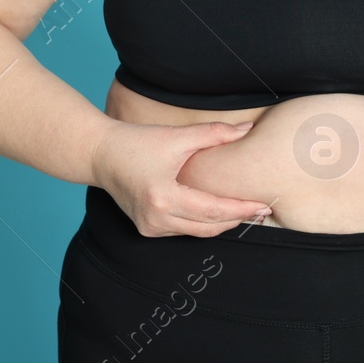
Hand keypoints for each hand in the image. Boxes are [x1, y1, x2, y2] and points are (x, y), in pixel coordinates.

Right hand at [90, 119, 273, 237]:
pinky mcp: (147, 228)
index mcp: (163, 197)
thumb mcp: (176, 136)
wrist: (100, 154)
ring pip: (196, 232)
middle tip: (261, 211)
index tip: (263, 205)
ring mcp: (150, 227)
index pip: (213, 211)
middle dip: (236, 220)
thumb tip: (247, 129)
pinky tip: (216, 212)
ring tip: (244, 211)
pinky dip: (201, 223)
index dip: (241, 209)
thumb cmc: (136, 142)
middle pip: (208, 228)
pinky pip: (182, 230)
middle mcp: (156, 219)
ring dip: (220, 223)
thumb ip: (214, 134)